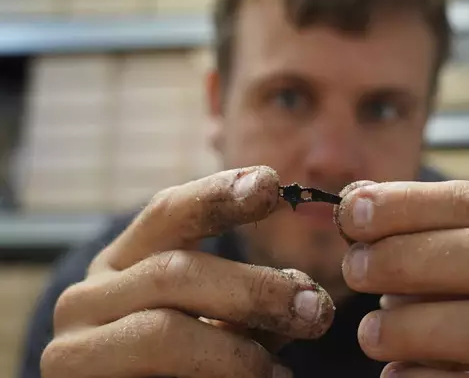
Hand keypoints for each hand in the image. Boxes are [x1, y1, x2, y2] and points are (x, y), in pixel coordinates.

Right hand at [41, 166, 334, 377]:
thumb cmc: (170, 360)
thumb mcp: (206, 318)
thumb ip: (244, 302)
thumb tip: (303, 294)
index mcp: (125, 262)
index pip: (168, 212)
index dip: (219, 195)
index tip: (272, 185)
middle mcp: (89, 294)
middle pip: (175, 271)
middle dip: (254, 291)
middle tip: (316, 310)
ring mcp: (76, 344)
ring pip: (163, 331)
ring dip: (237, 352)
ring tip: (281, 373)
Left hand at [335, 180, 468, 376]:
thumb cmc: (460, 317)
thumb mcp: (439, 271)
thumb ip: (407, 238)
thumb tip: (356, 202)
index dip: (411, 203)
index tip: (353, 211)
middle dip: (413, 257)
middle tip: (355, 268)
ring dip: (418, 325)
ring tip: (369, 333)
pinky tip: (395, 374)